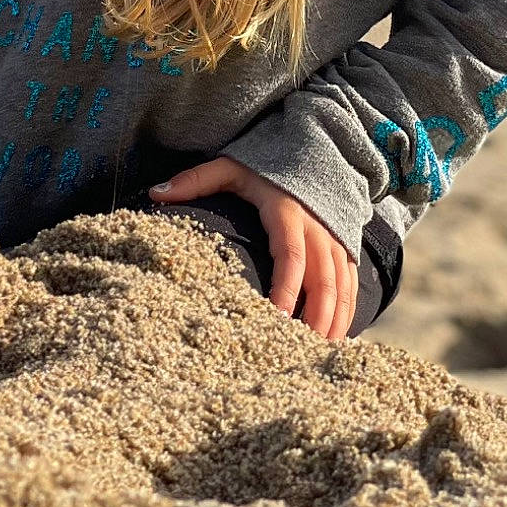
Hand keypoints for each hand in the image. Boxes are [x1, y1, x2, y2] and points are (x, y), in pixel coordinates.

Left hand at [149, 155, 358, 339]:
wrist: (313, 152)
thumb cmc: (264, 167)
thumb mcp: (230, 168)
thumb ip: (195, 180)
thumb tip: (155, 194)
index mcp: (288, 214)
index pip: (290, 257)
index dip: (286, 289)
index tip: (276, 319)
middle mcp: (318, 231)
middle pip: (323, 281)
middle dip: (315, 319)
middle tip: (299, 351)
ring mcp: (337, 242)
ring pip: (341, 289)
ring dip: (333, 323)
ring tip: (317, 354)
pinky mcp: (347, 250)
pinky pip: (351, 287)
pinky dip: (346, 314)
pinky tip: (335, 341)